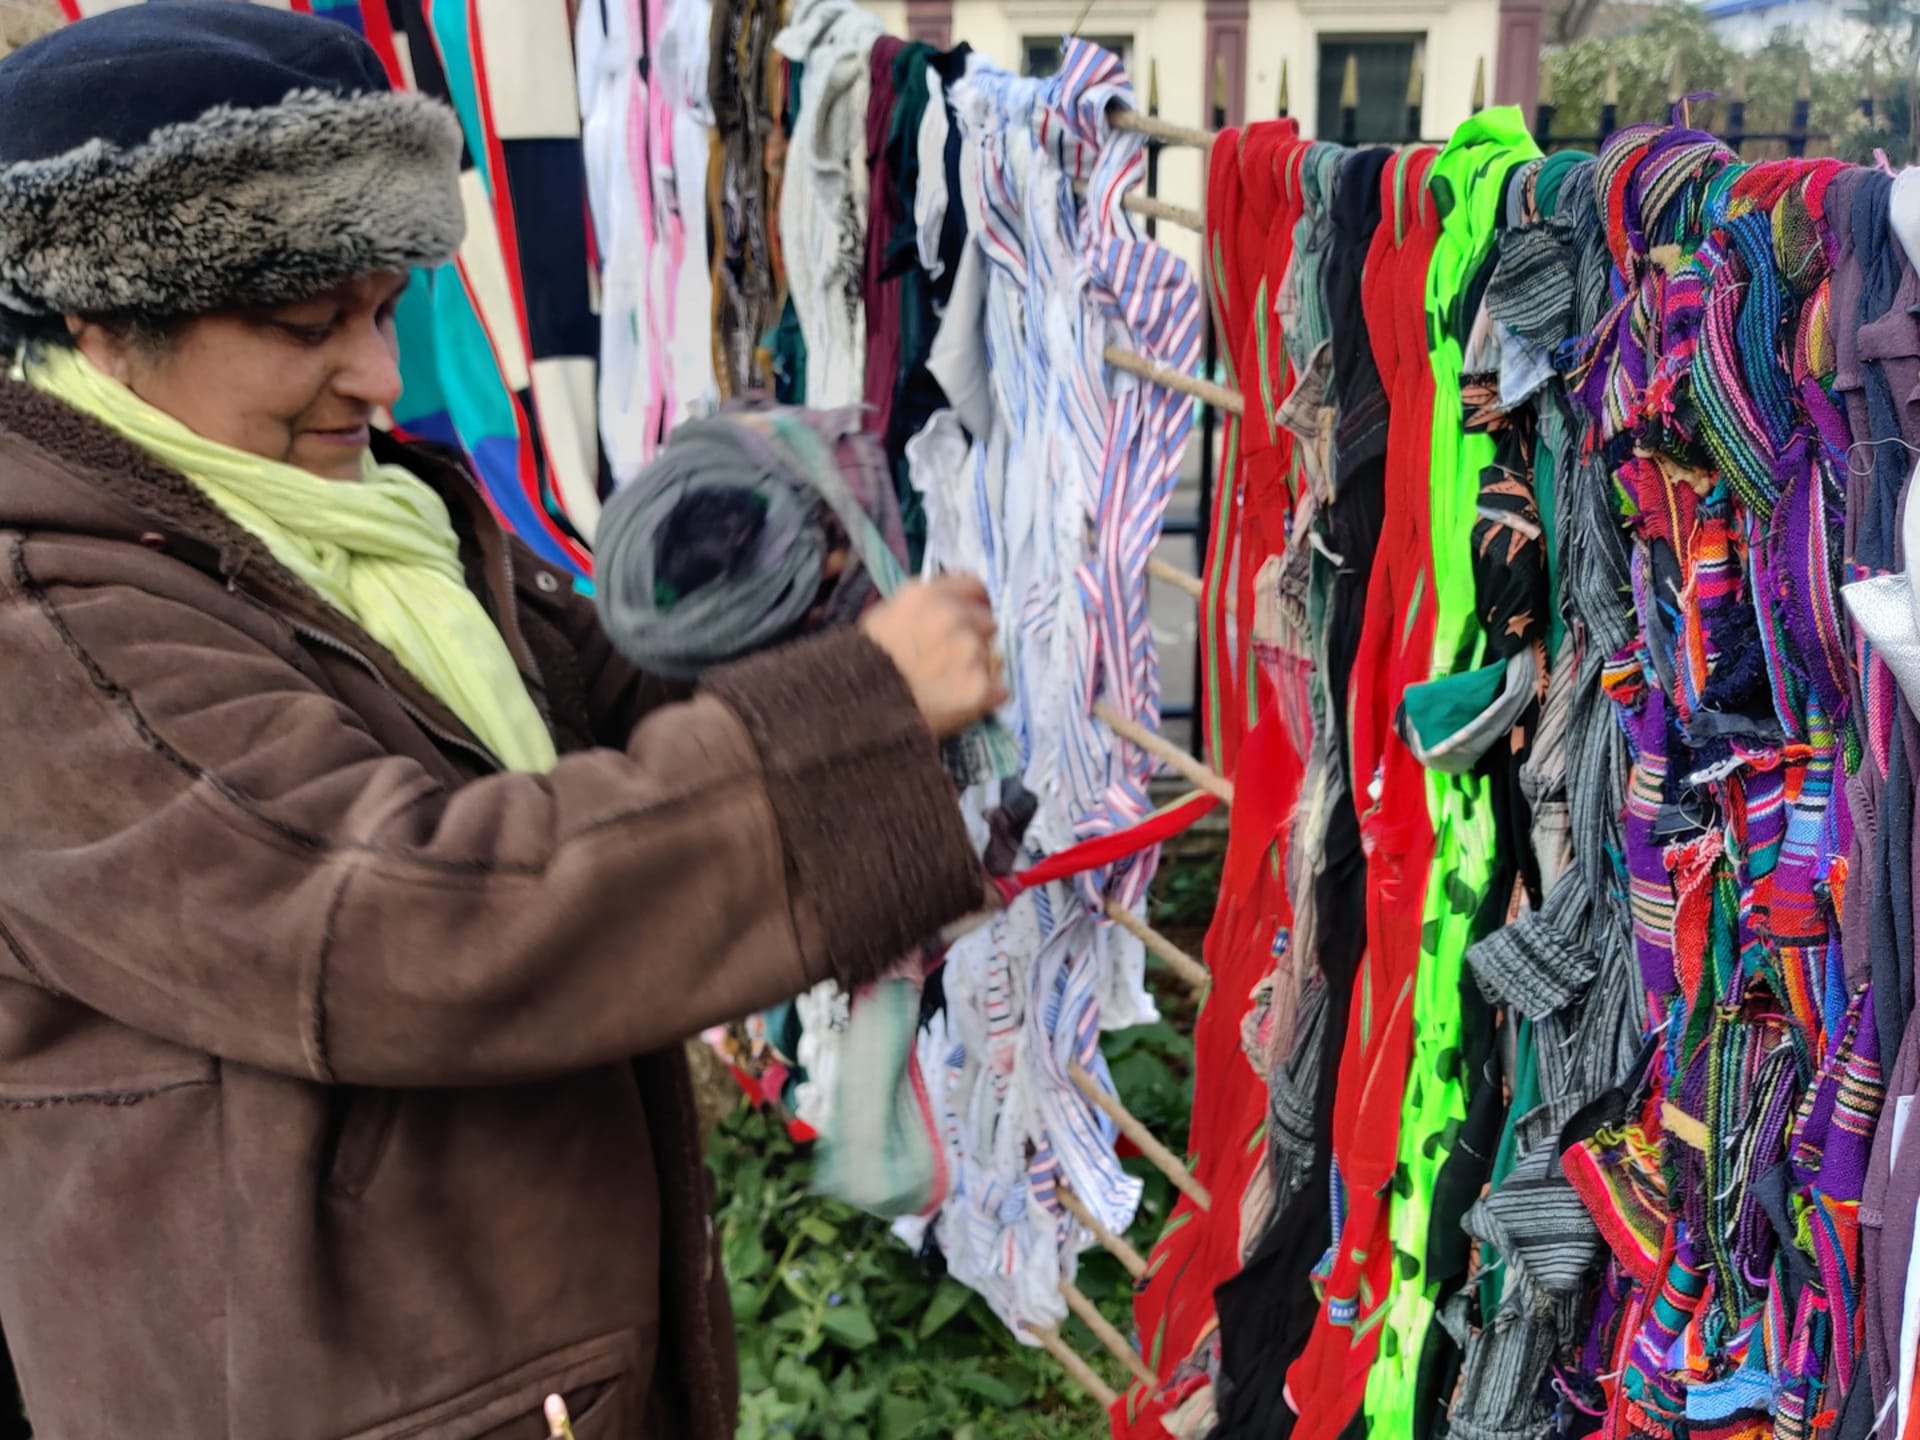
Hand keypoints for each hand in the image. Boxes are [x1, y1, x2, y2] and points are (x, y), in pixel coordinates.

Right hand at [860, 575, 1007, 738]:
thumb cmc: (863, 666)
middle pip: (987, 622)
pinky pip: (999, 691)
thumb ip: (921, 608)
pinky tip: (961, 704)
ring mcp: (970, 653)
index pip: (975, 587)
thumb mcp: (884, 618)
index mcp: (927, 597)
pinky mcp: (980, 688)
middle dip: (975, 638)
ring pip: (993, 657)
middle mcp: (954, 618)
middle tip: (952, 660)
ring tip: (949, 686)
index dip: (975, 604)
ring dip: (978, 669)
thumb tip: (946, 608)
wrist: (859, 712)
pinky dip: (986, 698)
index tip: (972, 617)